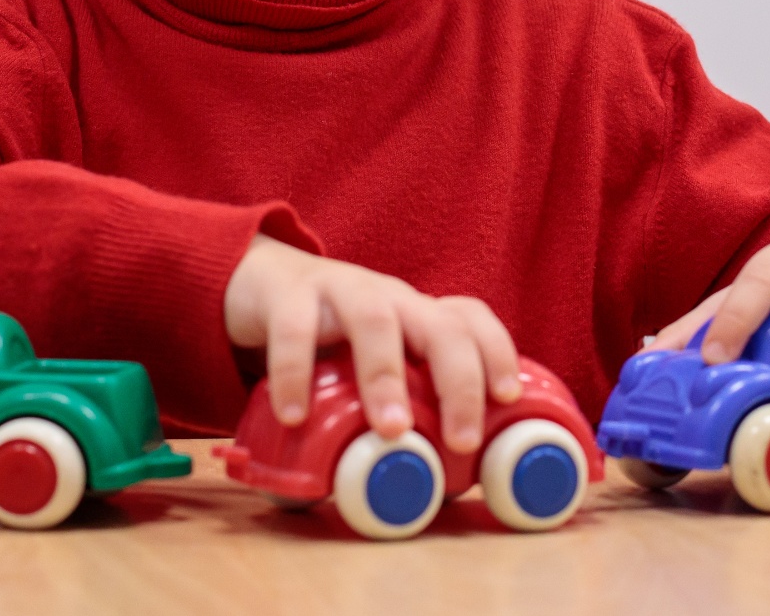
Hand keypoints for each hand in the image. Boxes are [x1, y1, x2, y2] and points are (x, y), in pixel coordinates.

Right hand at [224, 235, 521, 453]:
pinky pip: (294, 328)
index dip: (497, 351)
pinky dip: (295, 372)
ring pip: (374, 320)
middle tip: (460, 440)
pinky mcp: (288, 297)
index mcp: (416, 315)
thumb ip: (398, 401)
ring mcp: (340, 290)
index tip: (508, 396)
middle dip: (459, 382)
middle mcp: (389, 298)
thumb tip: (429, 488)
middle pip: (439, 324)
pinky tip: (295, 416)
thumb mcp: (374, 358)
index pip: (470, 319)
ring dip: (387, 376)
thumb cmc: (331, 335)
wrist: (261, 281)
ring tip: (391, 430)